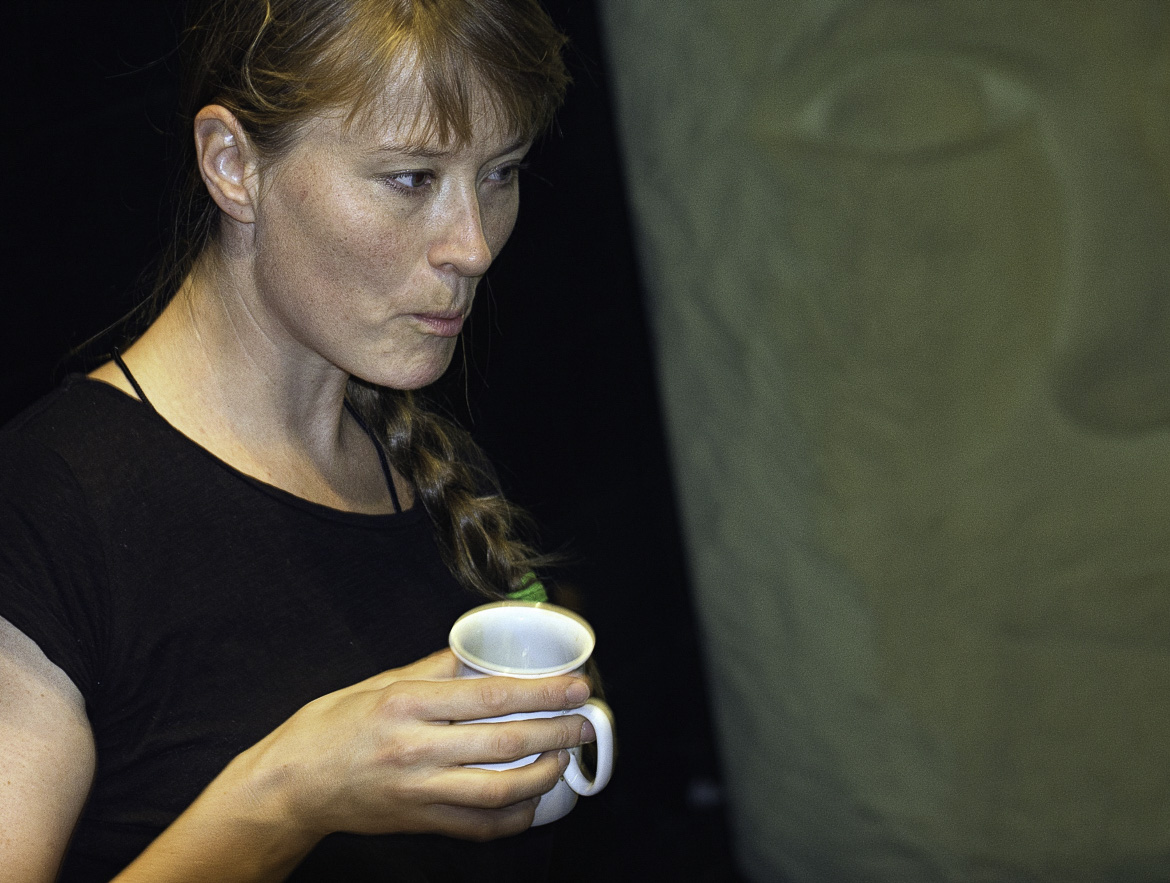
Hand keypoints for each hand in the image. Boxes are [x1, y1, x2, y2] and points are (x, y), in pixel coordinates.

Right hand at [228, 649, 593, 842]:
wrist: (289, 787)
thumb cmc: (329, 728)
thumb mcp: (376, 683)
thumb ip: (430, 668)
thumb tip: (476, 651)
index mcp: (408, 704)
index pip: (490, 697)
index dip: (541, 693)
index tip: (576, 686)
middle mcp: (417, 749)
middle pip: (505, 743)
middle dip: (557, 732)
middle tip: (586, 722)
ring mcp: (419, 792)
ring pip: (500, 790)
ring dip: (545, 774)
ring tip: (565, 757)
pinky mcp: (420, 823)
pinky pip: (480, 827)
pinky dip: (516, 816)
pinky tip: (535, 800)